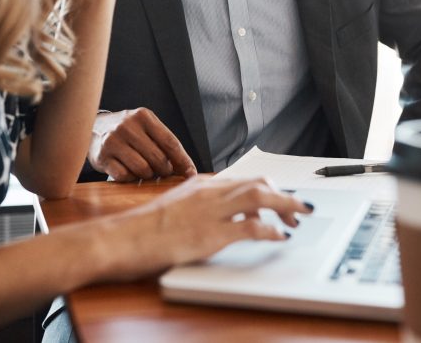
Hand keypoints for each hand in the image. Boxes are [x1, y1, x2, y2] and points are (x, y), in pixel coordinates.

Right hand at [89, 108, 196, 180]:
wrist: (92, 128)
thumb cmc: (128, 132)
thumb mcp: (145, 128)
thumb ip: (164, 143)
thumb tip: (187, 170)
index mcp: (143, 116)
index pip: (170, 142)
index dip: (183, 161)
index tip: (191, 174)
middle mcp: (127, 126)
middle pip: (158, 158)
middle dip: (164, 170)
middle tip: (160, 172)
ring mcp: (113, 141)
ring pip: (142, 169)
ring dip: (146, 175)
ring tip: (143, 170)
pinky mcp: (102, 156)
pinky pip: (125, 176)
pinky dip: (130, 178)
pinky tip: (127, 170)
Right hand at [105, 176, 313, 277]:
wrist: (122, 239)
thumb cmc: (143, 230)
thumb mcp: (176, 210)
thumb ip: (202, 210)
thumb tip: (228, 219)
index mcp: (200, 185)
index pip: (244, 181)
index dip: (268, 191)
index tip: (281, 202)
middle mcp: (208, 193)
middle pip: (257, 185)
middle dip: (282, 196)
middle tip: (297, 211)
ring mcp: (209, 212)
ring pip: (259, 198)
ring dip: (284, 207)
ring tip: (298, 218)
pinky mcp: (209, 234)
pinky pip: (250, 228)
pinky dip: (270, 231)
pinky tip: (279, 236)